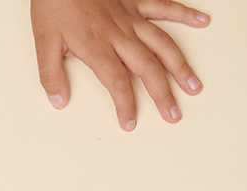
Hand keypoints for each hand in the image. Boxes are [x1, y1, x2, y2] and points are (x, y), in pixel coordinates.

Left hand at [30, 0, 209, 128]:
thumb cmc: (54, 3)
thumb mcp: (44, 42)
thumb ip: (51, 75)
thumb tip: (59, 100)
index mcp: (97, 47)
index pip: (117, 83)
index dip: (126, 105)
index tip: (130, 122)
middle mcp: (119, 34)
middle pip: (147, 68)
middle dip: (163, 94)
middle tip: (174, 115)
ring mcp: (131, 16)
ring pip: (162, 44)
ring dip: (180, 66)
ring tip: (194, 86)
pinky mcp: (135, 1)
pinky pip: (164, 6)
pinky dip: (184, 15)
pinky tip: (202, 22)